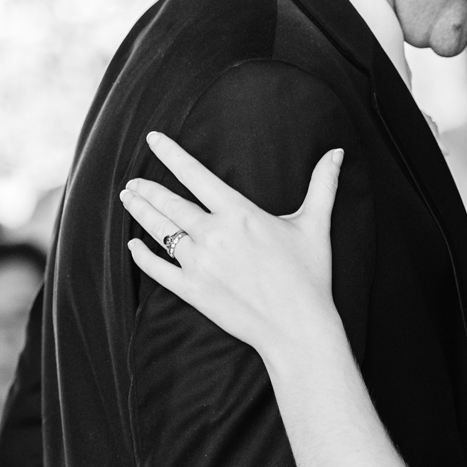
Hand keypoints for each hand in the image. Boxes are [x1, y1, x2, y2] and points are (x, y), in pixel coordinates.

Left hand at [119, 132, 343, 359]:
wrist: (298, 327)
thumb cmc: (310, 275)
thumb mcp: (316, 225)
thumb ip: (323, 185)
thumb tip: (338, 152)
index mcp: (240, 214)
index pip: (195, 175)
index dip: (171, 154)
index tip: (153, 139)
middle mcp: (213, 235)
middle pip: (169, 203)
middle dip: (147, 189)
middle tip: (132, 180)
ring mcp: (199, 264)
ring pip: (159, 231)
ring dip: (140, 213)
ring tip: (128, 199)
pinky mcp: (192, 290)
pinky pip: (157, 269)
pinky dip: (142, 255)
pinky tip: (133, 244)